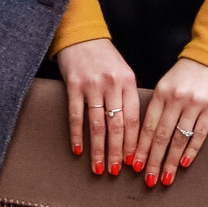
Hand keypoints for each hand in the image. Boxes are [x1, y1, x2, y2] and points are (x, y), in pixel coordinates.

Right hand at [55, 39, 139, 176]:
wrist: (82, 34)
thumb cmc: (104, 56)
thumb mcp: (123, 72)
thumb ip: (128, 96)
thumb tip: (133, 129)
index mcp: (128, 82)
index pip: (134, 119)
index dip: (133, 143)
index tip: (133, 162)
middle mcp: (112, 84)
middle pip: (117, 126)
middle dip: (117, 152)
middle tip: (115, 172)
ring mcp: (92, 85)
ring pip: (97, 124)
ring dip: (98, 149)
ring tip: (99, 167)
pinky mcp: (74, 85)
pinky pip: (76, 115)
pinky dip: (77, 134)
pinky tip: (78, 149)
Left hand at [133, 59, 207, 187]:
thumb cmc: (185, 73)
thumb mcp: (165, 84)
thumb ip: (157, 106)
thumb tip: (144, 136)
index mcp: (161, 93)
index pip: (147, 126)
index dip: (140, 148)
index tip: (134, 165)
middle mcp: (176, 99)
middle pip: (161, 136)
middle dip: (153, 160)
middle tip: (148, 179)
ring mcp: (194, 104)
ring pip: (179, 138)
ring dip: (170, 161)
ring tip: (165, 178)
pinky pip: (199, 133)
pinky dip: (191, 150)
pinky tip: (184, 163)